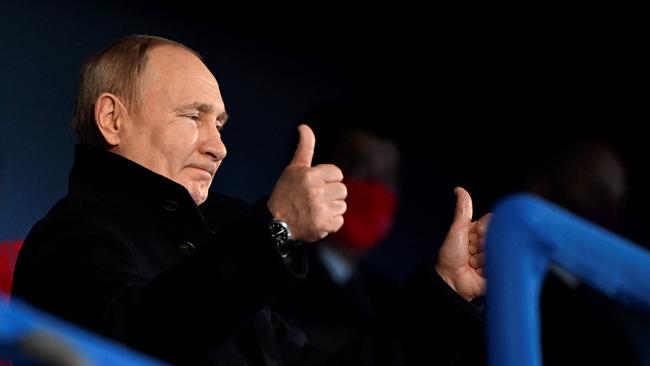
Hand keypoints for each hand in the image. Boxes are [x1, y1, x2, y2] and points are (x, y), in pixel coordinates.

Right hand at [267, 124, 346, 242]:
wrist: (275, 224)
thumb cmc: (286, 194)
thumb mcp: (293, 169)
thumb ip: (304, 148)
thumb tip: (304, 126)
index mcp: (310, 175)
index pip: (337, 173)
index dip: (328, 180)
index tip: (316, 186)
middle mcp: (316, 191)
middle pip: (342, 190)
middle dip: (331, 195)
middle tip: (315, 200)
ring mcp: (321, 209)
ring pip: (342, 206)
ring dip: (331, 209)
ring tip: (315, 211)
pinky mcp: (324, 225)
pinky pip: (339, 221)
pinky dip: (330, 223)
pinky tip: (317, 221)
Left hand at [435, 187, 489, 300]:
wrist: (449, 280)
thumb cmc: (450, 256)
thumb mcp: (457, 230)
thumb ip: (463, 210)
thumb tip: (459, 189)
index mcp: (481, 232)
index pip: (492, 221)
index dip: (481, 229)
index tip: (471, 237)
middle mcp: (490, 243)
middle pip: (495, 236)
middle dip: (479, 245)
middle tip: (469, 252)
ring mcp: (495, 257)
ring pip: (496, 251)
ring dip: (480, 259)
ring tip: (472, 264)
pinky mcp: (499, 271)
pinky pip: (498, 264)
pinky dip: (485, 269)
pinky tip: (478, 272)